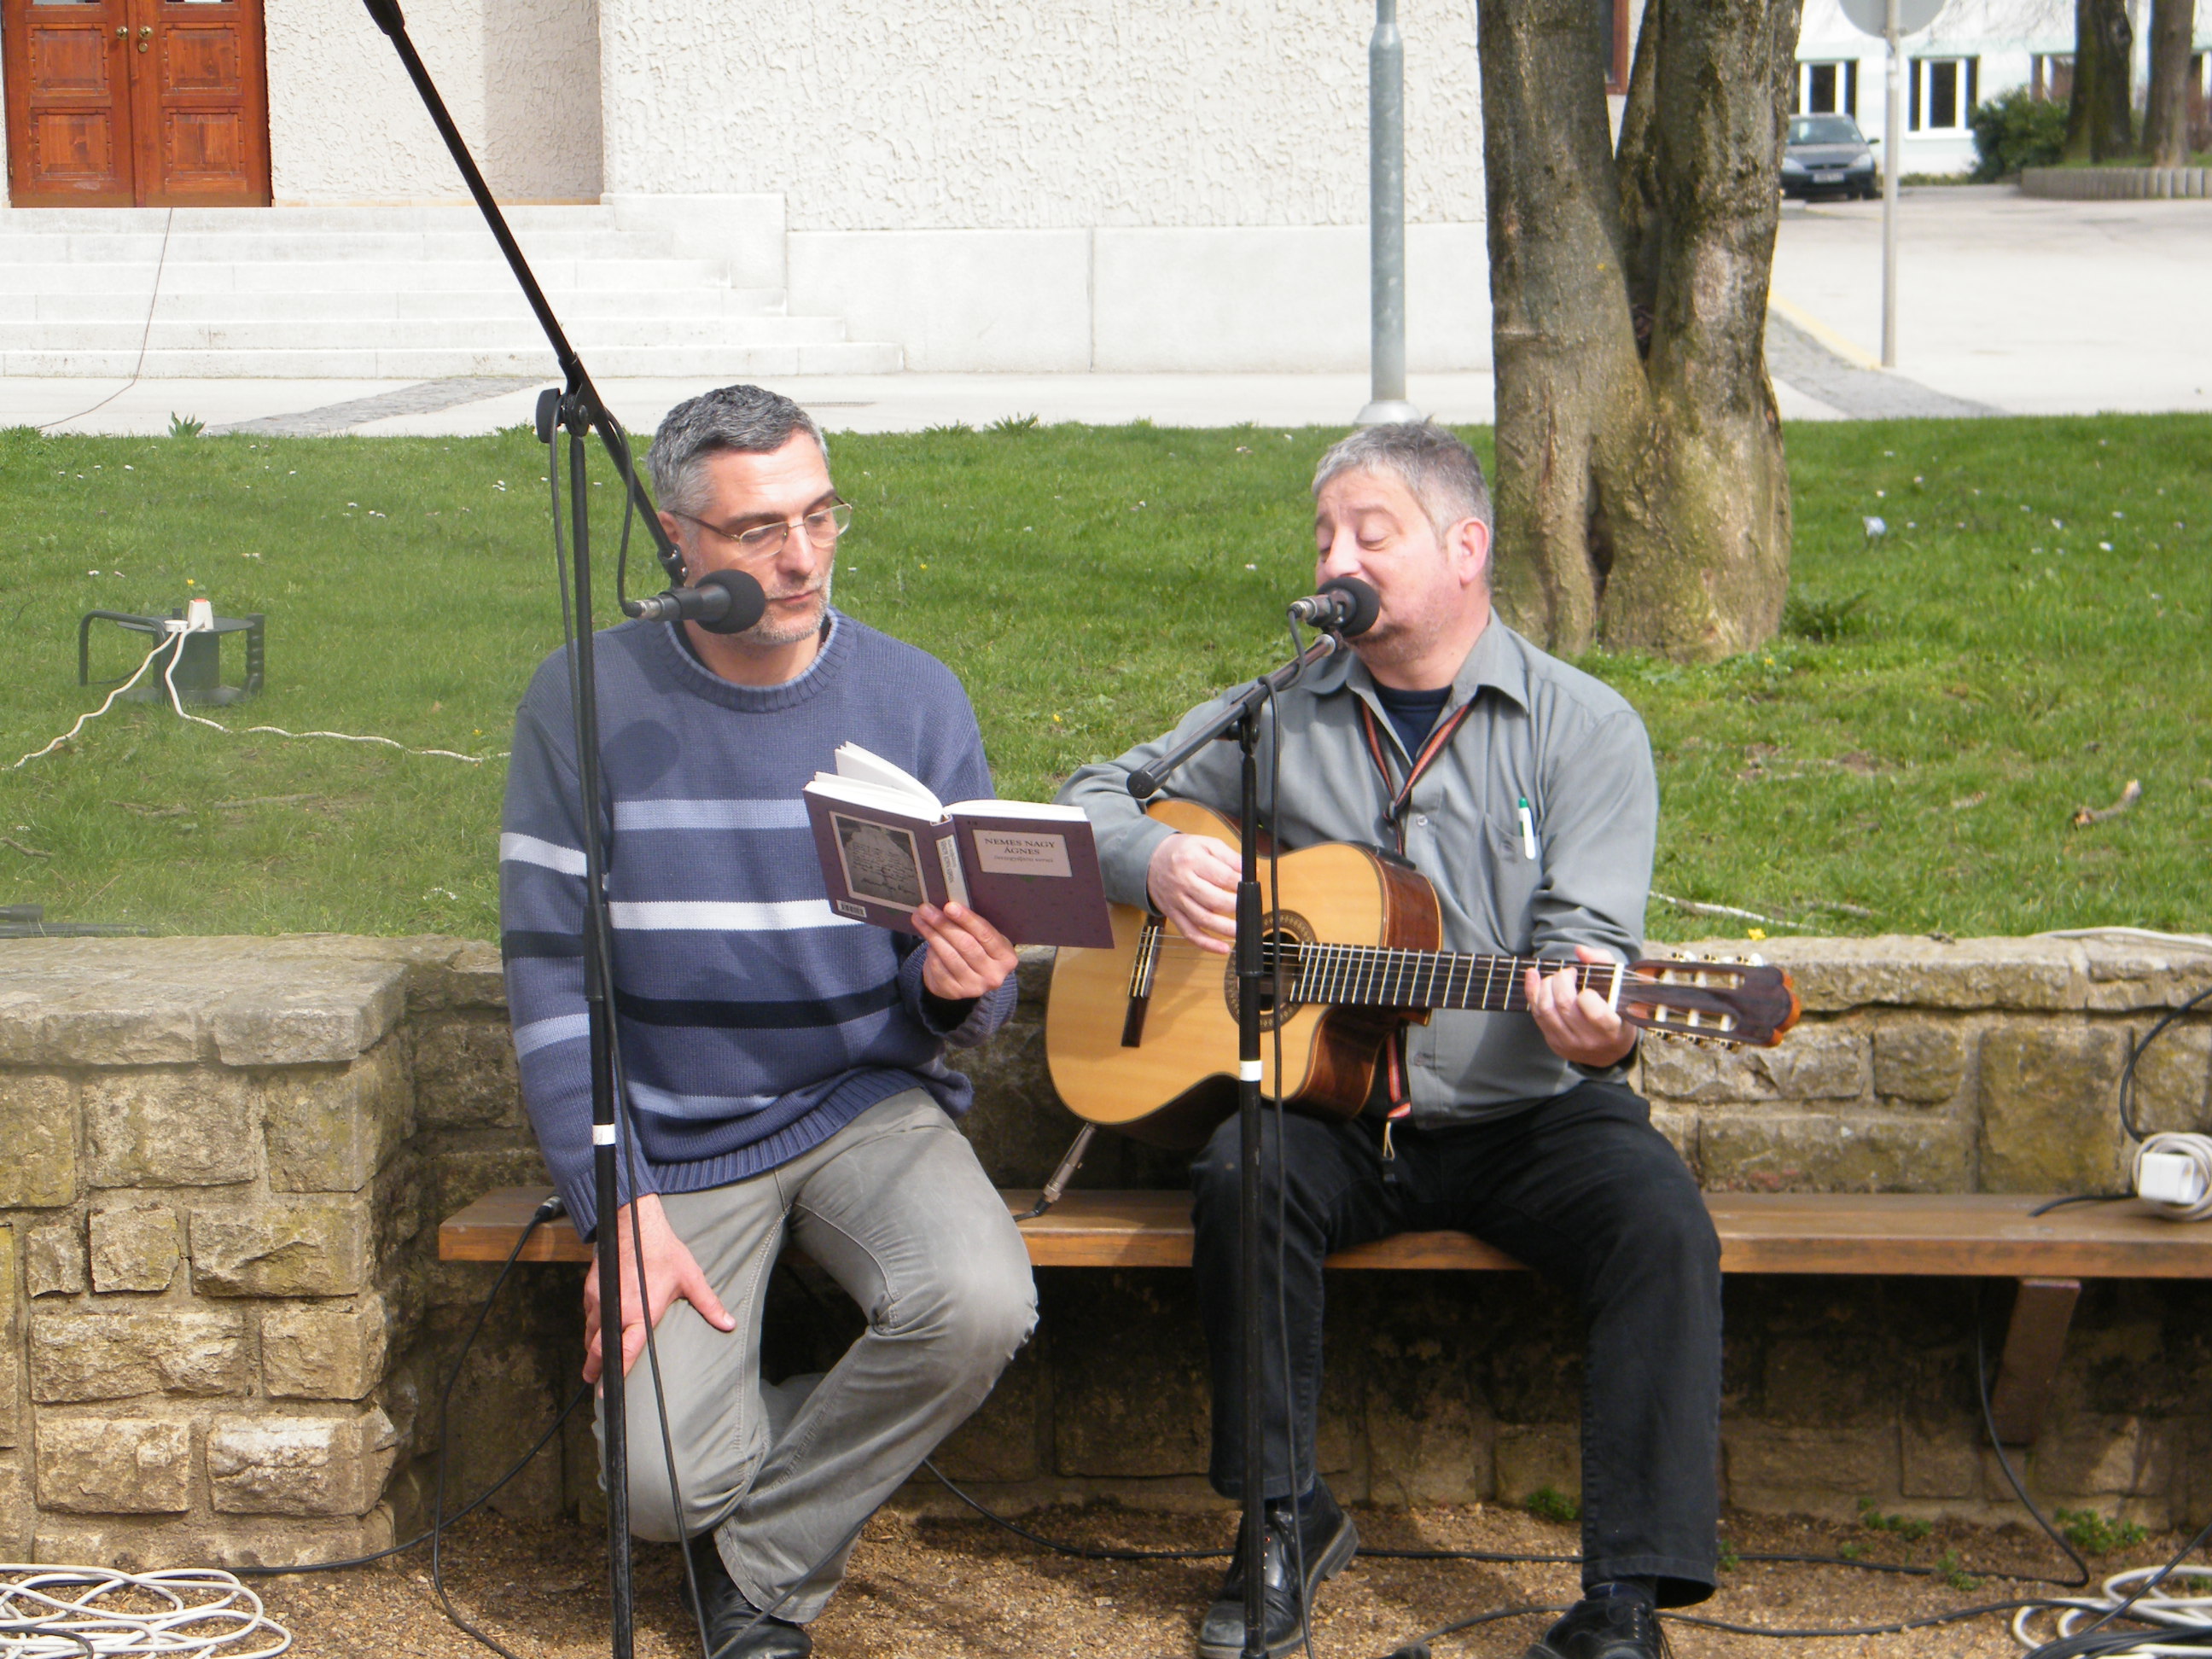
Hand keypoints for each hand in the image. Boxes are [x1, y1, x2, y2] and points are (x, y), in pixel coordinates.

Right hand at [580, 1193, 734, 1385]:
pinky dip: (591, 1325)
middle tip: (595, 1382)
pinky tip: (596, 1330)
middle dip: (595, 1368)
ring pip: (591, 1331)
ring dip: (592, 1347)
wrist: (635, 1224)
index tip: (609, 1391)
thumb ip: (708, 1305)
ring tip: (595, 1362)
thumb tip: (729, 1323)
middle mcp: (616, 1309)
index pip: (626, 1351)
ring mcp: (600, 1299)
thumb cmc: (664, 1252)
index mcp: (640, 1313)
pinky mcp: (591, 1289)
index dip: (617, 1373)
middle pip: (599, 1348)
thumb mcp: (691, 1279)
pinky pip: (589, 1314)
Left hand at [915, 901, 1017, 998]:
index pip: (986, 935)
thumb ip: (973, 926)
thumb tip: (948, 906)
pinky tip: (927, 940)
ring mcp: (975, 987)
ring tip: (920, 919)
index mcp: (1006, 958)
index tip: (949, 906)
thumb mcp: (984, 939)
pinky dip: (931, 951)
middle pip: (965, 945)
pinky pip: (939, 967)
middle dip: (944, 924)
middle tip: (926, 909)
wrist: (969, 980)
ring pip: (949, 956)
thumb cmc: (978, 949)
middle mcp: (994, 975)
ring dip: (932, 934)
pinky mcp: (956, 992)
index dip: (967, 920)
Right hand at [1145, 832, 1239, 956]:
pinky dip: (1206, 943)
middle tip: (1250, 907)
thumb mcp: (1205, 843)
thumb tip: (1251, 871)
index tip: (1251, 885)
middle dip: (1236, 906)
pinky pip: (1189, 932)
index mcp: (1193, 860)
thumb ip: (1229, 856)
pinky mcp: (1173, 914)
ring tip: (1242, 930)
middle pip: (1213, 900)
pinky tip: (1222, 948)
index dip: (1241, 883)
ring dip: (1225, 929)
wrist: (1150, 861)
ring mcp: (1177, 901)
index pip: (1223, 876)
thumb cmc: (1181, 851)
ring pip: (1203, 919)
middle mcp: (1183, 882)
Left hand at [1525, 944, 1636, 1068]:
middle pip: (1564, 1006)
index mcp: (1612, 1029)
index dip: (1586, 995)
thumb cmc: (1617, 1011)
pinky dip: (1532, 992)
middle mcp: (1590, 1040)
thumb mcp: (1620, 987)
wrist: (1610, 1050)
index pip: (1595, 1013)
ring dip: (1545, 986)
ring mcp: (1569, 1044)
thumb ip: (1604, 962)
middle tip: (1568, 973)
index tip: (1587, 988)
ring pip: (1546, 1010)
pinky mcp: (1554, 1043)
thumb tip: (1579, 950)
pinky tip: (1533, 976)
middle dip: (1561, 980)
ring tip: (1556, 978)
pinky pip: (1537, 1015)